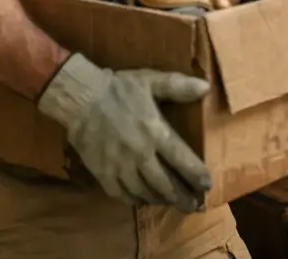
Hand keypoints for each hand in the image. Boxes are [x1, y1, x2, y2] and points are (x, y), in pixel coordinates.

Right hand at [36, 53, 210, 211]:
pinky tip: (143, 199)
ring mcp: (120, 167)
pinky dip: (135, 199)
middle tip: (194, 205)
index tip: (207, 186)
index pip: (183, 161)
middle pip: (166, 184)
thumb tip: (206, 87)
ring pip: (146, 192)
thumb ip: (179, 86)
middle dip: (183, 197)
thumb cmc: (118, 89)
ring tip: (172, 203)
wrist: (81, 98)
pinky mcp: (103, 173)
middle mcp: (140, 155)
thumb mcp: (151, 81)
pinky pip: (122, 194)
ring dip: (161, 199)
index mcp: (155, 133)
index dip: (197, 176)